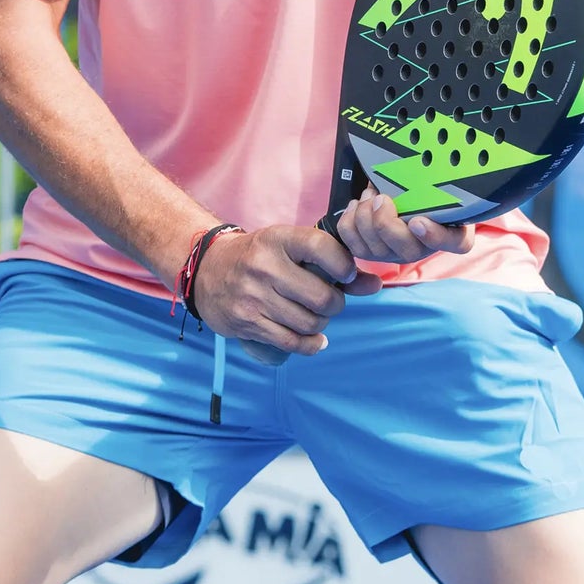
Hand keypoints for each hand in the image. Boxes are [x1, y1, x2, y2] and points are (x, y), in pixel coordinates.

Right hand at [193, 224, 381, 356]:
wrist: (208, 270)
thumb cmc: (260, 256)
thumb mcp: (291, 247)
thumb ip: (334, 263)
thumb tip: (375, 285)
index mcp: (278, 239)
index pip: (321, 247)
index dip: (343, 265)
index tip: (346, 274)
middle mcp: (264, 266)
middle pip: (321, 296)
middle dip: (335, 304)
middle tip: (330, 301)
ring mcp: (253, 296)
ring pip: (309, 322)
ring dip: (321, 323)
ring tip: (315, 315)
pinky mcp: (246, 322)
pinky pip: (291, 342)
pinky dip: (311, 344)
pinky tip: (315, 338)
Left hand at [336, 186, 475, 262]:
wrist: (402, 191)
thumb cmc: (420, 183)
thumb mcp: (431, 176)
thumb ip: (429, 175)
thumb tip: (419, 158)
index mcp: (451, 229)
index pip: (456, 242)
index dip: (435, 235)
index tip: (417, 221)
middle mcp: (425, 247)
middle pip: (408, 251)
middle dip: (386, 224)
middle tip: (381, 198)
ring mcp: (397, 253)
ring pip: (377, 250)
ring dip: (367, 218)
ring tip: (370, 196)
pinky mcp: (373, 254)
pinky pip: (355, 246)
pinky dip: (350, 223)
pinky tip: (357, 205)